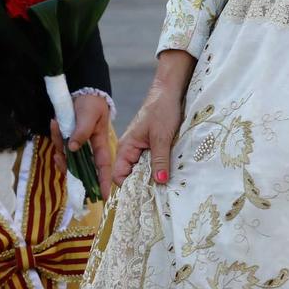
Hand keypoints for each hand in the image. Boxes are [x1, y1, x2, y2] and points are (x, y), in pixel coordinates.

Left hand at [52, 91, 117, 197]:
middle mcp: (88, 149)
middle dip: (68, 166)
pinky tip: (54, 124)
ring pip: (66, 159)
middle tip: (60, 156)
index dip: (103, 182)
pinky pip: (59, 148)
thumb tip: (72, 148)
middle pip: (80, 169)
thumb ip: (82, 132)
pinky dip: (55, 138)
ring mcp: (76, 146)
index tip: (103, 198)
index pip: (103, 167)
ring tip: (57, 126)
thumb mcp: (90, 114)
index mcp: (100, 144)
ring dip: (59, 148)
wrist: (81, 90)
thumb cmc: (91, 103)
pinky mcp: (67, 140)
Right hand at [116, 50, 193, 185]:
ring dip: (153, 177)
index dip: (128, 188)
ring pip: (143, 170)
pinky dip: (159, 169)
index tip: (143, 197)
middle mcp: (130, 150)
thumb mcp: (162, 136)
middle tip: (158, 196)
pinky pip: (152, 163)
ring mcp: (140, 149)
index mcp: (125, 147)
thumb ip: (160, 159)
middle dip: (142, 186)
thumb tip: (159, 182)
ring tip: (166, 189)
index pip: (119, 176)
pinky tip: (169, 175)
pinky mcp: (151, 147)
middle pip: (130, 176)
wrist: (170, 91)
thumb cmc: (162, 110)